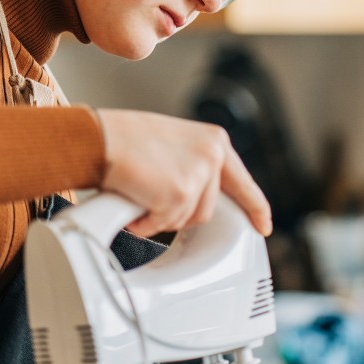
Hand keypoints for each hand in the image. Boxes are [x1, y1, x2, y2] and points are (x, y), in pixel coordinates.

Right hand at [95, 109, 271, 238]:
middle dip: (179, 213)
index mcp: (214, 141)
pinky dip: (145, 222)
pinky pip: (164, 225)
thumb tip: (195, 195)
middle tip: (154, 200)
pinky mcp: (181, 194)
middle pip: (207, 209)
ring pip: (187, 220)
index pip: (242, 181)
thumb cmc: (125, 139)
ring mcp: (199, 174)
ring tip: (141, 192)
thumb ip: (193, 165)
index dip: (254, 207)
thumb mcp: (174, 145)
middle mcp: (213, 154)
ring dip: (161, 216)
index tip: (262, 225)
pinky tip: (134, 201)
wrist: (100, 138)